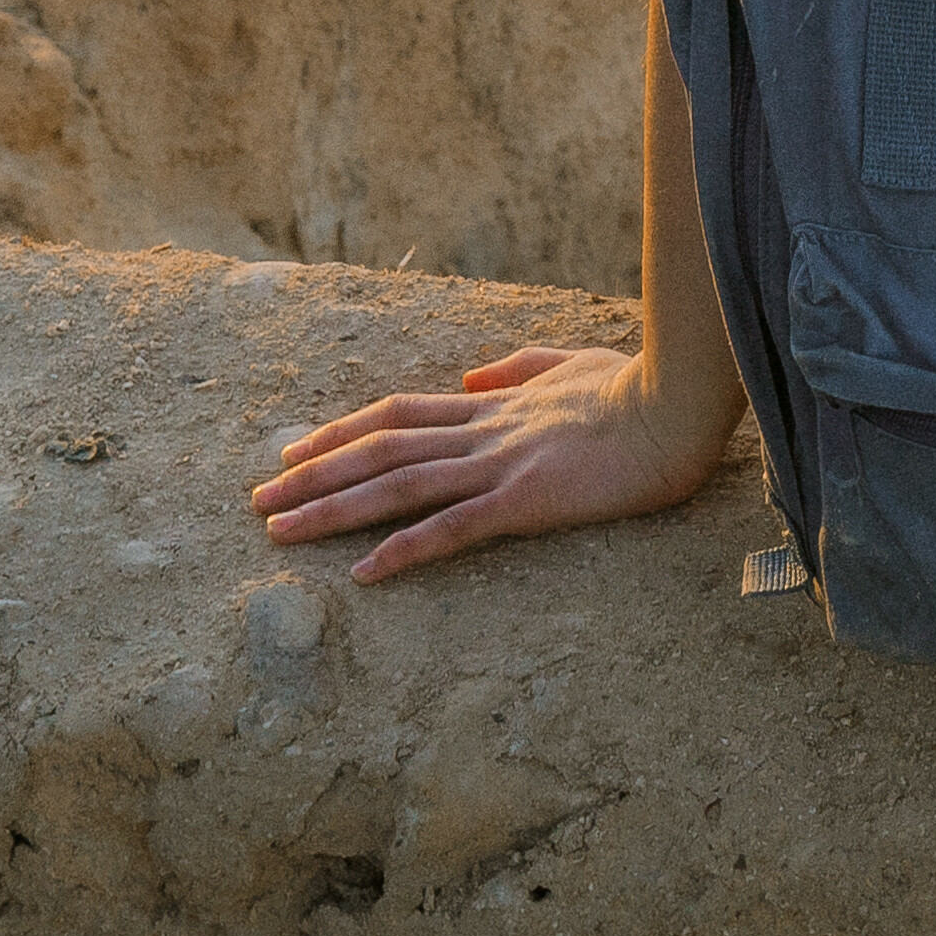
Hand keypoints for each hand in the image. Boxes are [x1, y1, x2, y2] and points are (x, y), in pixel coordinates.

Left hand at [252, 342, 731, 579]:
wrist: (678, 405)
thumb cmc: (638, 387)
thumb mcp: (572, 361)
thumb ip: (518, 368)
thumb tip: (469, 375)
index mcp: (493, 405)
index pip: (398, 415)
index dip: (341, 432)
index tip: (294, 451)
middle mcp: (482, 432)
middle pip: (379, 450)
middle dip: (312, 476)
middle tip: (257, 500)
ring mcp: (500, 465)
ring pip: (398, 486)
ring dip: (333, 509)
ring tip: (280, 530)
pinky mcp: (525, 500)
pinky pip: (452, 529)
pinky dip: (404, 549)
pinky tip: (364, 573)